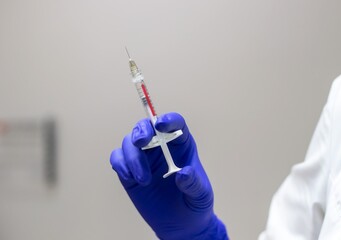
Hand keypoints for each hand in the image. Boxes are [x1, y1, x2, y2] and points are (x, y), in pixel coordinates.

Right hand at [110, 112, 227, 239]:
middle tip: (141, 142)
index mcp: (181, 145)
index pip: (175, 123)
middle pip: (147, 127)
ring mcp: (144, 158)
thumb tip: (183, 174)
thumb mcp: (201, 195)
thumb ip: (194, 184)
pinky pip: (118, 158)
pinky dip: (120, 164)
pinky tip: (130, 177)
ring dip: (132, 156)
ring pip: (130, 142)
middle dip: (141, 130)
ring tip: (143, 179)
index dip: (168, 120)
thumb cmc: (194, 203)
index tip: (161, 125)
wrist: (180, 223)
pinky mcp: (130, 171)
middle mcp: (161, 147)